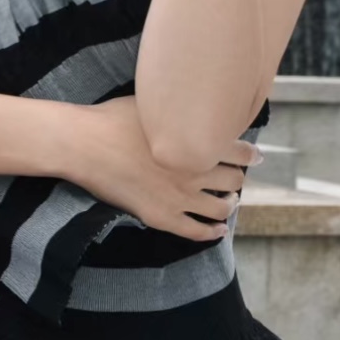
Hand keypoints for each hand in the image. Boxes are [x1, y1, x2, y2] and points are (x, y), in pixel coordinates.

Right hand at [77, 95, 258, 241]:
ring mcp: (181, 196)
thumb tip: (193, 111)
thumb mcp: (156, 106)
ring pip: (222, 207)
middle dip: (236, 179)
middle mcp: (197, 170)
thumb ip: (182, 115)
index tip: (253, 157)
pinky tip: (219, 231)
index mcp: (198, 140)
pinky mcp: (163, 216)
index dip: (250, 155)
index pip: (241, 151)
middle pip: (235, 180)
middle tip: (232, 178)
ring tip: (227, 202)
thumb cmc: (115, 118)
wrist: (86, 143)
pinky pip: (197, 231)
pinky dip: (213, 232)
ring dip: (229, 204)